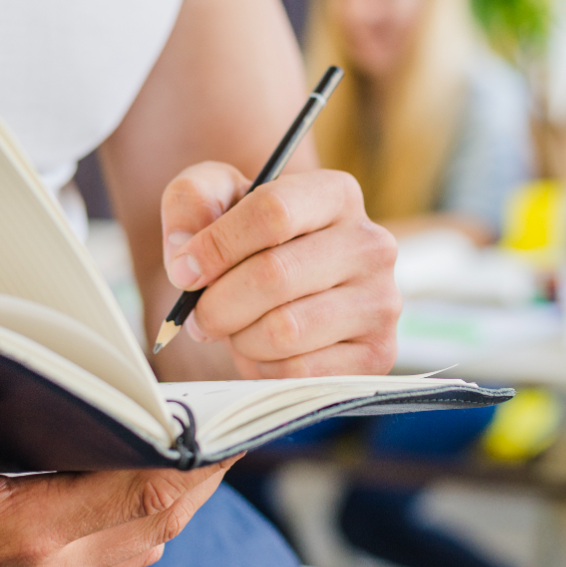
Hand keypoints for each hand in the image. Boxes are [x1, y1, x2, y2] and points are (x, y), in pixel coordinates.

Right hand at [0, 391, 232, 566]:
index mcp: (16, 536)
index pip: (141, 496)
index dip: (197, 460)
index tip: (233, 422)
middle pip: (157, 524)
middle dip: (201, 476)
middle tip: (233, 423)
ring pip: (142, 546)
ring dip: (176, 500)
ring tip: (200, 445)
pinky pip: (113, 558)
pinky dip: (141, 519)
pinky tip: (143, 478)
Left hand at [161, 162, 400, 377]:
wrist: (287, 290)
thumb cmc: (251, 240)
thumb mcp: (217, 200)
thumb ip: (191, 200)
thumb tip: (184, 252)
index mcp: (336, 194)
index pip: (273, 211)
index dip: (216, 245)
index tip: (184, 271)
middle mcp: (371, 244)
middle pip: (273, 275)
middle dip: (218, 303)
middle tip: (199, 314)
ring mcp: (381, 301)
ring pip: (284, 330)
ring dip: (240, 338)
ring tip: (239, 328)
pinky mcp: (377, 354)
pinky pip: (300, 372)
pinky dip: (267, 368)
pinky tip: (268, 351)